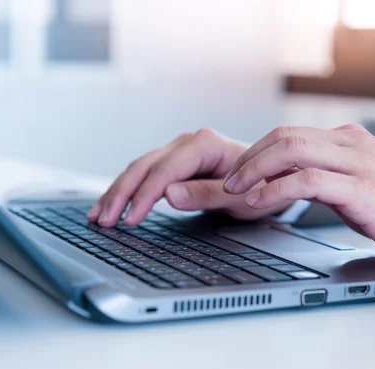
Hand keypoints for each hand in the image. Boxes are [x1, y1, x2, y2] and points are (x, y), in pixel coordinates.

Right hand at [87, 128, 294, 226]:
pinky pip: (147, 173)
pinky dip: (129, 189)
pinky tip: (115, 203)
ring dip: (118, 192)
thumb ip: (205, 195)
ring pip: (140, 168)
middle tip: (102, 220)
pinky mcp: (177, 161)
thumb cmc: (263, 187)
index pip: (164, 172)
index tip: (129, 220)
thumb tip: (168, 194)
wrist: (276, 177)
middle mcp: (189, 142)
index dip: (143, 197)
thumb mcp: (240, 197)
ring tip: (98, 215)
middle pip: (144, 167)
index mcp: (205, 144)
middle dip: (120, 194)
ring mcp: (181, 150)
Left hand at [223, 125, 374, 270]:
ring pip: (293, 150)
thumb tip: (277, 176)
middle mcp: (352, 143)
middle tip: (228, 181)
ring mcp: (358, 163)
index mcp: (348, 139)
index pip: (289, 134)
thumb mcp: (352, 183)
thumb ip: (319, 174)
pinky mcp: (363, 189)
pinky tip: (260, 202)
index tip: (237, 174)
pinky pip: (309, 182)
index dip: (256, 152)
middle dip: (248, 158)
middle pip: (285, 136)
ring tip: (235, 190)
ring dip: (255, 169)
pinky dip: (276, 190)